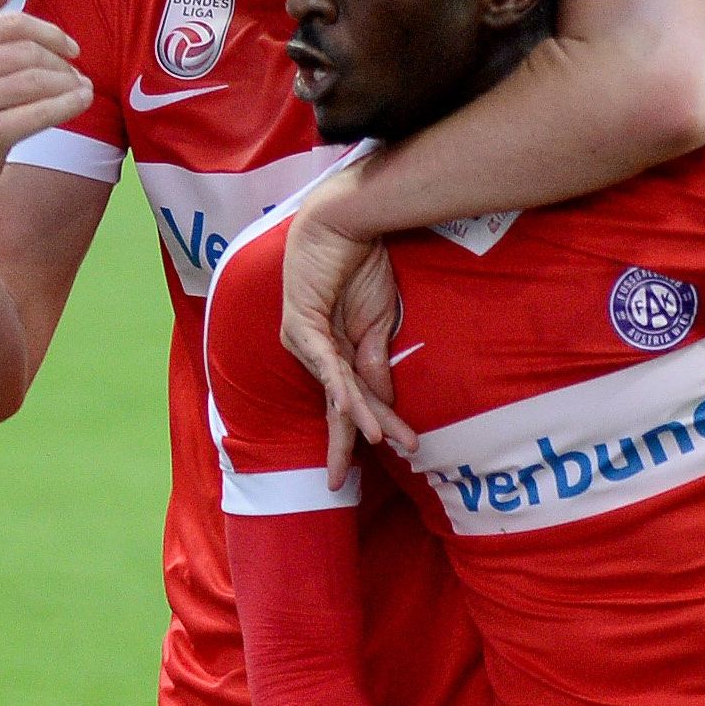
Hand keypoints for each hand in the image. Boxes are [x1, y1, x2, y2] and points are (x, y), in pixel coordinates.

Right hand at [0, 0, 90, 225]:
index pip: (13, 23)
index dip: (50, 33)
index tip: (71, 47)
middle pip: (28, 52)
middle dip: (61, 62)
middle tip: (77, 73)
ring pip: (39, 80)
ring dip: (70, 83)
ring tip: (82, 88)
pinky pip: (43, 111)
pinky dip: (69, 104)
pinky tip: (81, 102)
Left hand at [279, 182, 412, 485]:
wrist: (346, 219)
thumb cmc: (361, 264)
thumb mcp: (378, 322)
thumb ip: (376, 361)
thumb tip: (383, 402)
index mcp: (334, 353)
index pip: (354, 400)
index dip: (374, 426)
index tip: (401, 449)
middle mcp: (313, 351)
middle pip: (334, 405)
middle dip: (343, 443)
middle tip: (339, 486)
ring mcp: (304, 338)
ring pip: (334, 387)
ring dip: (356, 415)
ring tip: (374, 442)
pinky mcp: (302, 320)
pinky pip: (323, 359)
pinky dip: (336, 384)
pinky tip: (346, 408)